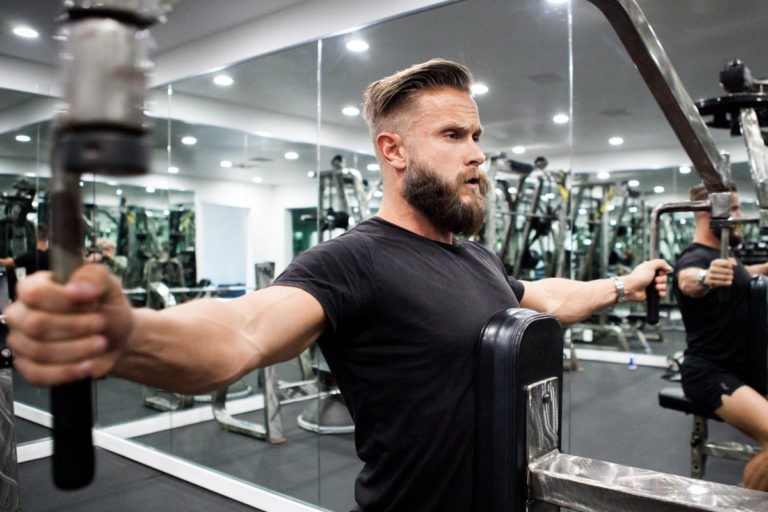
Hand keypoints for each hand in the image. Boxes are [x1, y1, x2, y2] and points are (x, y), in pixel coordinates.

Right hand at [6, 264, 132, 386]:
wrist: (117, 338)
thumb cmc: (107, 310)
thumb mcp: (110, 287)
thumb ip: (95, 277)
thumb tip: (76, 287)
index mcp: (36, 287)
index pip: (33, 293)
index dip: (63, 300)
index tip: (91, 303)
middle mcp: (23, 314)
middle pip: (35, 324)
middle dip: (75, 327)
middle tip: (100, 324)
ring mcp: (22, 342)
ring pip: (39, 351)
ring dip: (77, 349)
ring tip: (100, 343)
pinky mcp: (29, 367)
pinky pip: (38, 374)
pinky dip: (67, 371)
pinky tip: (87, 365)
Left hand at [623, 258, 671, 300]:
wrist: (631, 289)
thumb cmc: (639, 276)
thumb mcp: (650, 265)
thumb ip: (661, 263)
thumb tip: (669, 268)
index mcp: (650, 270)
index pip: (663, 270)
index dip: (663, 272)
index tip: (659, 273)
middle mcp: (651, 277)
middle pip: (665, 278)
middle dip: (662, 280)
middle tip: (655, 280)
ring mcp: (652, 286)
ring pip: (664, 286)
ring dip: (661, 287)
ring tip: (655, 287)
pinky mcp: (652, 294)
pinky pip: (662, 294)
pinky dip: (662, 294)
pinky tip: (658, 293)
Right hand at [704, 258, 734, 287]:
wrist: (708, 277)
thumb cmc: (719, 270)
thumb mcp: (723, 264)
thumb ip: (731, 261)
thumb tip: (735, 264)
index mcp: (714, 263)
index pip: (725, 263)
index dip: (730, 265)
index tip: (731, 267)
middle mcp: (711, 268)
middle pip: (725, 270)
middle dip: (730, 272)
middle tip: (731, 273)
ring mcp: (710, 275)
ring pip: (723, 277)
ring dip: (729, 277)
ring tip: (731, 277)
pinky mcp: (710, 281)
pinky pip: (720, 282)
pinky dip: (726, 283)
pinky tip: (729, 282)